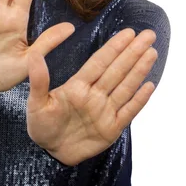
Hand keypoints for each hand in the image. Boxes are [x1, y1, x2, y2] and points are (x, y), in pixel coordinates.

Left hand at [26, 27, 157, 165]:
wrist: (50, 152)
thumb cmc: (42, 125)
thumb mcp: (36, 103)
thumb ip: (39, 80)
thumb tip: (34, 55)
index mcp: (78, 86)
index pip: (100, 62)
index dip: (114, 47)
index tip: (128, 33)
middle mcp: (95, 95)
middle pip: (117, 70)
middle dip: (133, 52)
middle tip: (148, 35)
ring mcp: (105, 111)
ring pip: (126, 87)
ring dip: (139, 70)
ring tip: (151, 53)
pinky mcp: (112, 128)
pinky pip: (128, 112)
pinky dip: (139, 100)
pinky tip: (150, 85)